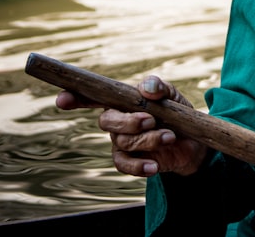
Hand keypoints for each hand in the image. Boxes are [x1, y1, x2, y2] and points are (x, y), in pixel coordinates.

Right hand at [56, 75, 208, 176]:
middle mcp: (116, 122)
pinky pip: (124, 165)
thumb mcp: (172, 96)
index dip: (74, 98)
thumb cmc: (176, 113)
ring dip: (148, 139)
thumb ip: (159, 88)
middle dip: (128, 122)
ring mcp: (120, 142)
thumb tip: (147, 89)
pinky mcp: (129, 160)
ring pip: (123, 142)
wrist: (192, 142)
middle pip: (107, 121)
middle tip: (151, 120)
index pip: (93, 97)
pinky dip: (139, 166)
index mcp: (121, 101)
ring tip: (169, 136)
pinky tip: (154, 165)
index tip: (61, 100)